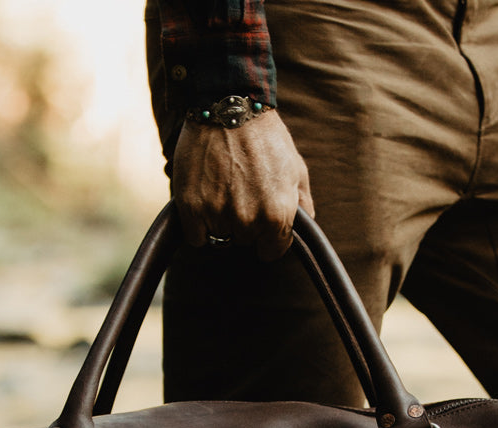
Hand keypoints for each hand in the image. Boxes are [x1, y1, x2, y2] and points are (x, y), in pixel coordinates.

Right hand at [171, 110, 313, 260]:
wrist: (228, 106)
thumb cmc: (266, 137)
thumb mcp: (296, 169)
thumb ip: (304, 204)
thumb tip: (306, 227)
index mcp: (277, 216)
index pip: (272, 252)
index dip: (268, 238)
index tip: (262, 224)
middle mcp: (248, 221)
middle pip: (245, 242)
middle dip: (245, 224)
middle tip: (241, 193)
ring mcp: (218, 214)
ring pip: (220, 238)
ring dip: (220, 222)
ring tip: (222, 190)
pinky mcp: (191, 207)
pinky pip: (196, 237)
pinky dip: (198, 225)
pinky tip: (204, 201)